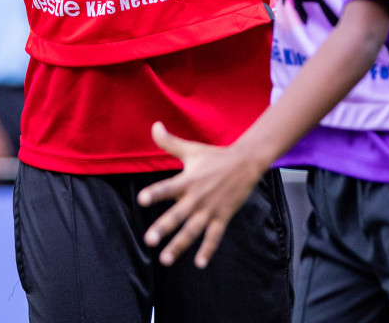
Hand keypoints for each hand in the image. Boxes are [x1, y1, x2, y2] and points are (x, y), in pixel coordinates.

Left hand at [135, 122, 264, 267]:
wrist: (246, 162)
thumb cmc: (215, 156)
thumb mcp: (191, 149)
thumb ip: (170, 142)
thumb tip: (154, 125)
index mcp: (188, 180)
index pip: (168, 187)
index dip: (155, 193)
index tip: (141, 199)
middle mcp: (197, 197)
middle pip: (178, 214)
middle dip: (164, 227)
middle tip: (150, 239)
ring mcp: (210, 209)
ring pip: (193, 230)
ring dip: (179, 245)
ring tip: (165, 259)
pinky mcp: (222, 217)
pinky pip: (214, 236)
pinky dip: (208, 250)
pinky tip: (199, 263)